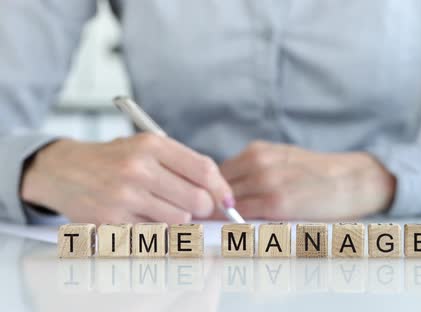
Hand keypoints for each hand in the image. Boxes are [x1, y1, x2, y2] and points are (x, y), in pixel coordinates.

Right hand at [20, 133, 233, 223]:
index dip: (221, 188)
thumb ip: (184, 165)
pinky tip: (144, 217)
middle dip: (203, 208)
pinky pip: (155, 235)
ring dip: (178, 219)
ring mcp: (123, 196)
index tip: (226, 199)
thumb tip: (221, 194)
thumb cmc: (114, 160)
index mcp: (151, 145)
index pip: (204, 169)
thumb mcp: (147, 148)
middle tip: (194, 206)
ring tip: (161, 208)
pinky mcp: (111, 221)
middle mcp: (138, 168)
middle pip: (197, 200)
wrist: (64, 170)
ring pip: (179, 220)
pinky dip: (156, 230)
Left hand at [220, 141, 395, 219]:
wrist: (351, 180)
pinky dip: (235, 224)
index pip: (216, 175)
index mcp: (256, 151)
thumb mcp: (282, 160)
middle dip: (211, 205)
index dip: (210, 193)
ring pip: (226, 203)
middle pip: (217, 188)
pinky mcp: (276, 203)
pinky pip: (242, 216)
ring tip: (219, 229)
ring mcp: (266, 181)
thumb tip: (225, 195)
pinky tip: (236, 231)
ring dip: (220, 216)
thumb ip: (253, 172)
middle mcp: (257, 162)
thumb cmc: (318, 174)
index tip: (207, 207)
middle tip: (207, 222)